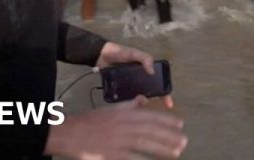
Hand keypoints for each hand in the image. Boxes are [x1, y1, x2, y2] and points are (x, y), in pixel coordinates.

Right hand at [44, 96, 186, 158]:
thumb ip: (128, 105)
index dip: (167, 120)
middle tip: (184, 141)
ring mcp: (118, 141)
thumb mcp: (111, 109)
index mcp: (124, 114)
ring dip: (162, 148)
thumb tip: (143, 99)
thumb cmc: (90, 121)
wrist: (69, 133)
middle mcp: (124, 126)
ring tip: (177, 152)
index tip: (181, 124)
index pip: (150, 116)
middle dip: (169, 136)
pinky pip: (131, 159)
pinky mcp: (111, 155)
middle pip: (151, 131)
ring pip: (145, 144)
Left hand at [97, 42, 173, 108]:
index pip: (160, 84)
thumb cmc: (120, 52)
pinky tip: (127, 103)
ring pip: (139, 98)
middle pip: (151, 94)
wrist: (102, 56)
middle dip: (152, 100)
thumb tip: (153, 72)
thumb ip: (145, 59)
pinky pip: (127, 99)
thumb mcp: (134, 53)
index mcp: (147, 71)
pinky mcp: (121, 90)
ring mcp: (131, 86)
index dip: (166, 94)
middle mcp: (141, 80)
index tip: (169, 104)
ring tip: (135, 100)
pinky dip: (128, 102)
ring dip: (139, 101)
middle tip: (145, 100)